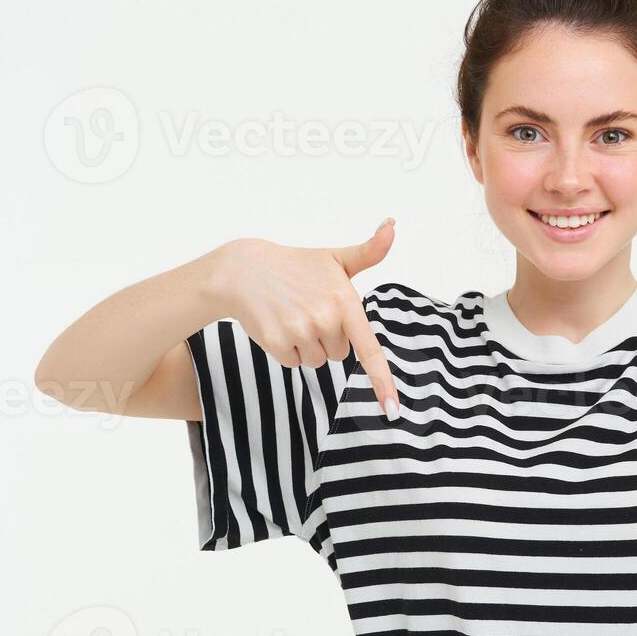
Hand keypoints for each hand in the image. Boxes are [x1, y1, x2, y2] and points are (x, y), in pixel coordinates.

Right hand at [209, 218, 401, 417]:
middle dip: (327, 337)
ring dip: (307, 345)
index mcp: (345, 300)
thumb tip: (392, 226)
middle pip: (339, 353)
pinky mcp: (277, 342)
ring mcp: (300, 331)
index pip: (369, 349)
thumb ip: (368, 252)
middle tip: (308, 310)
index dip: (382, 381)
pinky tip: (278, 324)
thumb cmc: (295, 266)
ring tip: (292, 315)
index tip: (392, 408)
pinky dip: (287, 350)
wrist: (244, 270)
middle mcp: (325, 318)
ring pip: (317, 361)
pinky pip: (294, 363)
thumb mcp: (334, 258)